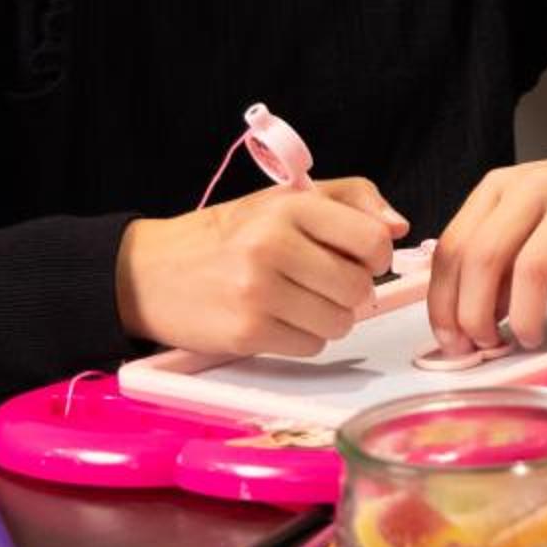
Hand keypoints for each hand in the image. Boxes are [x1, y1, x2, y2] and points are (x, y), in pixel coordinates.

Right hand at [115, 178, 407, 357]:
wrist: (148, 272)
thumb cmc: (224, 236)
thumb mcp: (282, 200)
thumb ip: (349, 201)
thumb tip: (397, 226)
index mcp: (288, 206)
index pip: (373, 238)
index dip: (377, 255)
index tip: (362, 258)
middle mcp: (273, 245)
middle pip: (360, 286)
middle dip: (352, 291)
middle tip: (323, 283)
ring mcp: (258, 292)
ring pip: (341, 322)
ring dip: (330, 318)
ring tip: (299, 301)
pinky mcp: (247, 332)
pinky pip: (312, 346)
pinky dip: (304, 338)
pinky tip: (278, 319)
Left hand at [428, 139, 546, 352]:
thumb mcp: (519, 218)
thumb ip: (491, 262)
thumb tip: (468, 322)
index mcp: (496, 189)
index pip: (453, 248)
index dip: (444, 303)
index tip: (452, 339)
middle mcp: (531, 190)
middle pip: (485, 256)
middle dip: (476, 314)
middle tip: (487, 344)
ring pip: (533, 266)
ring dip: (524, 315)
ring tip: (529, 337)